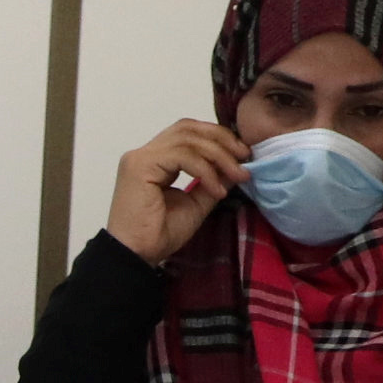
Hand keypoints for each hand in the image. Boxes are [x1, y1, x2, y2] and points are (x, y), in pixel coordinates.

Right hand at [105, 119, 246, 265]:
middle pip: (188, 128)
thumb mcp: (196, 203)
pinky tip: (215, 189)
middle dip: (221, 139)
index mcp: (155, 160)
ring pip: (188, 139)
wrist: (137, 255)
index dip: (217, 138)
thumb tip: (236, 164)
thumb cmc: (159, 235)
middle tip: (244, 157)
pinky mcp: (140, 166)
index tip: (242, 157)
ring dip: (218, 155)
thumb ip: (212, 181)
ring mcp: (140, 158)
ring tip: (236, 175)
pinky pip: (181, 156)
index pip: (188, 134)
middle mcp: (145, 154)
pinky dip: (204, 169)